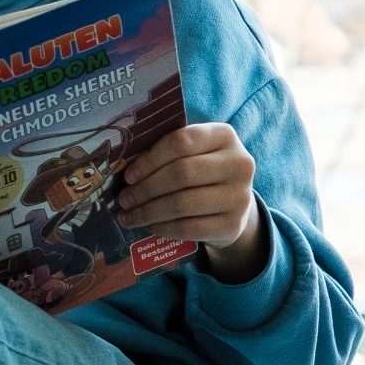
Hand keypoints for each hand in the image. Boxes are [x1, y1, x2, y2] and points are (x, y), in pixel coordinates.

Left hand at [119, 123, 264, 279]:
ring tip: (129, 216)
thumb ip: (168, 153)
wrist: (235, 205)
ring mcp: (239, 196)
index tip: (128, 175)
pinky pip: (189, 228)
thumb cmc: (204, 173)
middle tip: (124, 199)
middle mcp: (239, 163)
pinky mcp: (233, 224)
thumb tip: (124, 169)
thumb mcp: (195, 153)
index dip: (150, 159)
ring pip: (182, 203)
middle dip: (145, 189)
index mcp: (225, 136)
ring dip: (148, 211)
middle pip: (181, 173)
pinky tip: (150, 227)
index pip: (182, 141)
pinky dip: (163, 228)